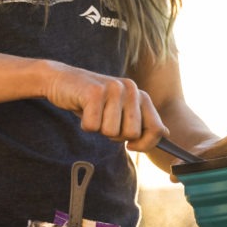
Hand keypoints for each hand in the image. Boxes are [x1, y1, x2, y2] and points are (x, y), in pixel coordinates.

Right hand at [42, 60, 166, 150]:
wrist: (61, 80)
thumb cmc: (94, 100)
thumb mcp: (122, 109)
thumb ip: (143, 120)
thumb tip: (166, 133)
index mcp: (141, 96)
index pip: (156, 129)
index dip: (145, 144)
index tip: (131, 146)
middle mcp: (131, 90)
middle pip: (132, 134)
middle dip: (116, 136)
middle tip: (104, 121)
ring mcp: (113, 89)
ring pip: (111, 132)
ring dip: (99, 129)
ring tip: (93, 113)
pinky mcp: (94, 92)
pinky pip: (93, 127)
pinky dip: (85, 125)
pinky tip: (82, 110)